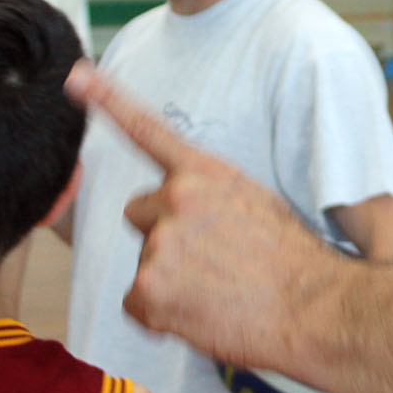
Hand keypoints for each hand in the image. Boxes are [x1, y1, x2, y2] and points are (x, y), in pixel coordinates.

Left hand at [64, 61, 334, 368]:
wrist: (315, 307)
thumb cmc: (294, 261)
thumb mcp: (256, 202)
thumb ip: (212, 196)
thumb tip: (186, 211)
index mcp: (205, 173)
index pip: (147, 130)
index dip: (107, 100)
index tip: (77, 77)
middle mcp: (176, 198)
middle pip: (141, 213)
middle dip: (165, 235)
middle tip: (211, 261)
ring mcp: (160, 243)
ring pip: (144, 261)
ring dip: (168, 278)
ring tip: (217, 290)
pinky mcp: (149, 288)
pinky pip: (137, 303)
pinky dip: (161, 315)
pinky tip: (200, 313)